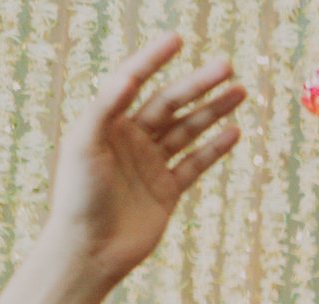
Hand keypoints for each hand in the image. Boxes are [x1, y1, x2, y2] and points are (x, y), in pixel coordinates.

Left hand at [42, 36, 245, 287]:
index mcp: (107, 123)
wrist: (90, 250)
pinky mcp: (167, 191)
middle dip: (199, 84)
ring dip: (213, 111)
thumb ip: (106, 108)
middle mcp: (131, 139)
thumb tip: (129, 76)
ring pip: (188, 130)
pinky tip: (233, 132)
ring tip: (240, 93)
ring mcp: (151, 164)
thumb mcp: (84, 145)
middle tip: (227, 67)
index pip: (135, 81)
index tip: (178, 39)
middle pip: (171, 103)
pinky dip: (214, 148)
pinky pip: (195, 164)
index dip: (155, 59)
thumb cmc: (78, 196)